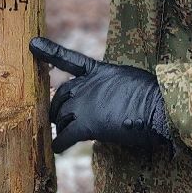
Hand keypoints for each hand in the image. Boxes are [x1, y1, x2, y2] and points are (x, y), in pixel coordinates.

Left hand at [29, 36, 171, 152]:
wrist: (158, 107)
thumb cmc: (153, 94)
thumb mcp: (129, 79)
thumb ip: (113, 85)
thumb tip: (111, 97)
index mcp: (98, 71)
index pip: (68, 59)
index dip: (50, 51)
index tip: (33, 44)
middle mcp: (86, 86)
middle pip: (61, 95)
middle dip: (57, 107)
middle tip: (55, 117)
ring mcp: (83, 105)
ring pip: (61, 117)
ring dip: (60, 126)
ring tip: (59, 134)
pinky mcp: (86, 125)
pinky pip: (66, 136)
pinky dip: (59, 143)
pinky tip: (56, 148)